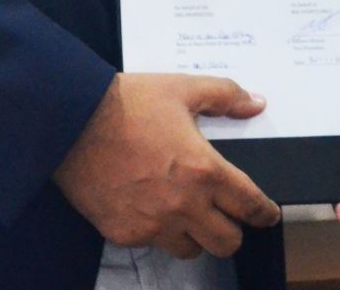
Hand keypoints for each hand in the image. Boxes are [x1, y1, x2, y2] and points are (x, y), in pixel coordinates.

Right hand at [54, 73, 279, 257]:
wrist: (72, 122)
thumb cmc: (129, 103)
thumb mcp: (184, 89)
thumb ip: (226, 96)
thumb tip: (256, 104)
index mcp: (204, 171)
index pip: (249, 205)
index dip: (264, 213)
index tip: (267, 215)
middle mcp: (183, 205)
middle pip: (226, 242)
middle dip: (233, 231)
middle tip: (227, 217)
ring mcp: (152, 224)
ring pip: (190, 250)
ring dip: (195, 236)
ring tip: (188, 215)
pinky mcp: (124, 233)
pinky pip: (152, 244)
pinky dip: (157, 232)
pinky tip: (152, 210)